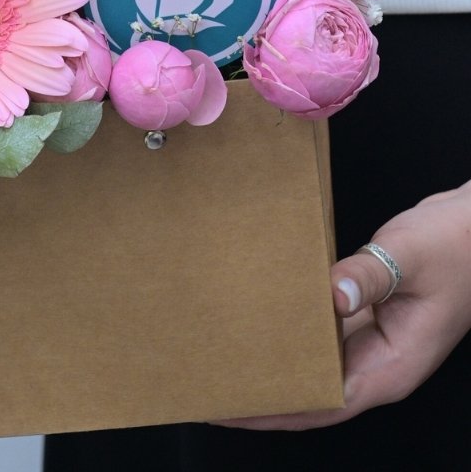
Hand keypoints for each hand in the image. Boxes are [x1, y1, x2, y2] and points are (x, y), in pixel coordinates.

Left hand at [215, 180, 470, 429]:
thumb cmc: (454, 244)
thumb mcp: (410, 256)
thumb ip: (371, 275)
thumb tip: (333, 295)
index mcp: (391, 366)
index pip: (324, 403)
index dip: (276, 409)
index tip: (231, 407)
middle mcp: (377, 362)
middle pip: (311, 390)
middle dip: (262, 391)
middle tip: (208, 379)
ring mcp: (370, 341)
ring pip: (312, 362)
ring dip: (270, 360)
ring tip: (219, 353)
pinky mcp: (362, 316)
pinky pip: (318, 332)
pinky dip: (287, 328)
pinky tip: (254, 316)